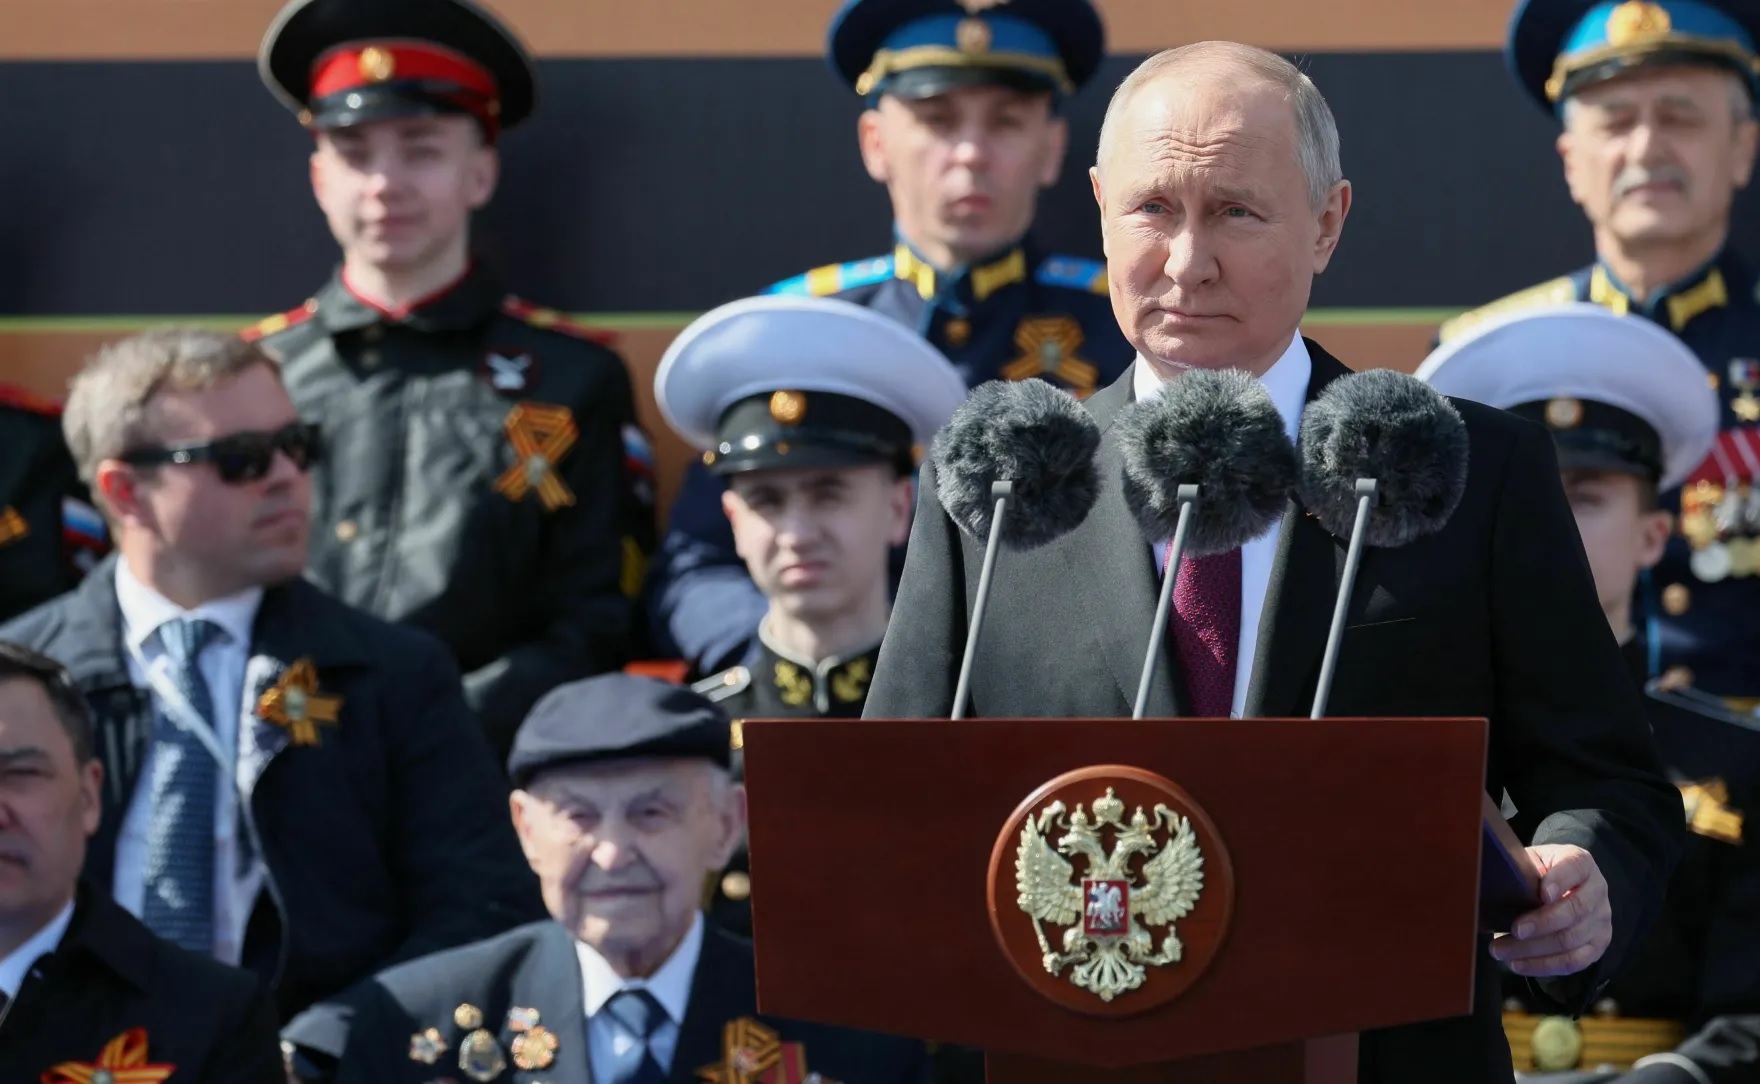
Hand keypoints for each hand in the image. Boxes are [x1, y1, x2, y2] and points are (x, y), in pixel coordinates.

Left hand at [1489, 844, 1610, 976]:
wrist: (1565, 887)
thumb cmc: (1540, 873)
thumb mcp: (1532, 862)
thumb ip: (1522, 870)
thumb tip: (1493, 885)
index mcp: (1582, 863)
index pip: (1575, 868)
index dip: (1559, 881)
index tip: (1541, 894)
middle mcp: (1597, 891)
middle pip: (1575, 910)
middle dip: (1542, 923)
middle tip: (1514, 930)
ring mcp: (1601, 920)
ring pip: (1571, 940)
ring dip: (1533, 949)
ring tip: (1501, 950)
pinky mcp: (1598, 945)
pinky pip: (1574, 961)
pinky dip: (1544, 965)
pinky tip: (1519, 964)